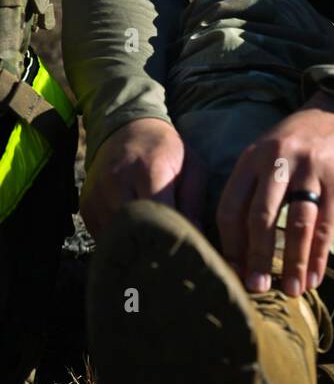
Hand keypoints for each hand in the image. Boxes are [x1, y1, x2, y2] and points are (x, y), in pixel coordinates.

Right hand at [80, 117, 207, 240]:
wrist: (127, 129)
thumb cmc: (165, 150)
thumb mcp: (191, 167)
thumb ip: (193, 204)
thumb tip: (197, 242)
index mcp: (149, 170)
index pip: (158, 215)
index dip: (171, 236)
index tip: (184, 247)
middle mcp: (117, 183)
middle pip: (133, 231)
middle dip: (152, 246)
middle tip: (168, 253)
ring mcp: (97, 195)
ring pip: (116, 238)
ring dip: (134, 244)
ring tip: (151, 244)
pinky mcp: (86, 207)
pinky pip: (102, 236)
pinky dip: (118, 241)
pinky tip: (132, 234)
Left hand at [216, 93, 333, 296]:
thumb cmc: (300, 143)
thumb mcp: (268, 153)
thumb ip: (254, 188)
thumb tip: (240, 247)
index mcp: (253, 158)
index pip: (231, 206)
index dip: (230, 244)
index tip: (232, 271)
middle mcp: (278, 161)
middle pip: (260, 216)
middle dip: (257, 257)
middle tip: (256, 287)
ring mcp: (310, 170)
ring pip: (296, 223)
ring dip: (293, 262)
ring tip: (291, 290)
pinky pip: (325, 224)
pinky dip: (318, 255)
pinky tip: (314, 276)